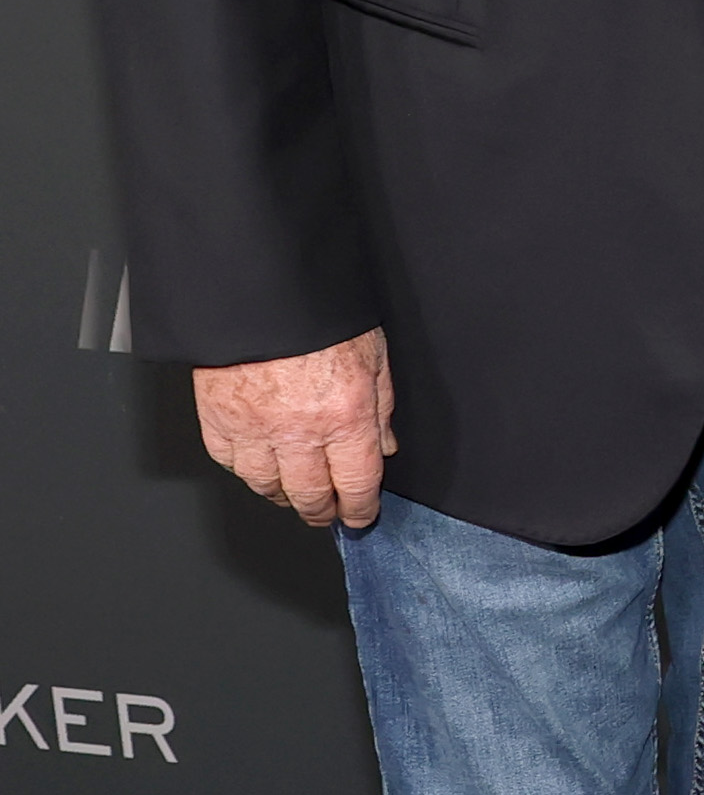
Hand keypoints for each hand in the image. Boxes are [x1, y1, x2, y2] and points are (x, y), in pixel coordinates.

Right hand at [195, 328, 396, 528]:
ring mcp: (254, 430)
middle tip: (329, 514)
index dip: (361, 507)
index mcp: (344, 414)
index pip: (357, 482)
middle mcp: (298, 430)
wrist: (262, 288)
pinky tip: (260, 468)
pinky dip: (247, 472)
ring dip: (285, 497)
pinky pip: (231, 464)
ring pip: (267, 487)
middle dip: (323, 511)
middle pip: (310, 495)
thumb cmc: (321, 313)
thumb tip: (384, 446)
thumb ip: (380, 406)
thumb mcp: (373, 353)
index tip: (362, 515)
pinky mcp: (218, 421)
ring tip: (296, 496)